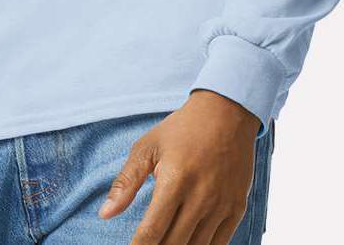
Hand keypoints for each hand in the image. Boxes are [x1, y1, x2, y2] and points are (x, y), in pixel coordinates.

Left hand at [98, 90, 262, 244]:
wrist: (227, 113)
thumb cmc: (182, 129)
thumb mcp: (148, 147)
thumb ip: (126, 182)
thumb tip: (105, 214)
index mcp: (175, 179)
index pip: (152, 230)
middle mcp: (201, 196)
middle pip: (174, 244)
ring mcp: (222, 205)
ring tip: (164, 244)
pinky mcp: (237, 208)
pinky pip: (220, 244)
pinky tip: (187, 244)